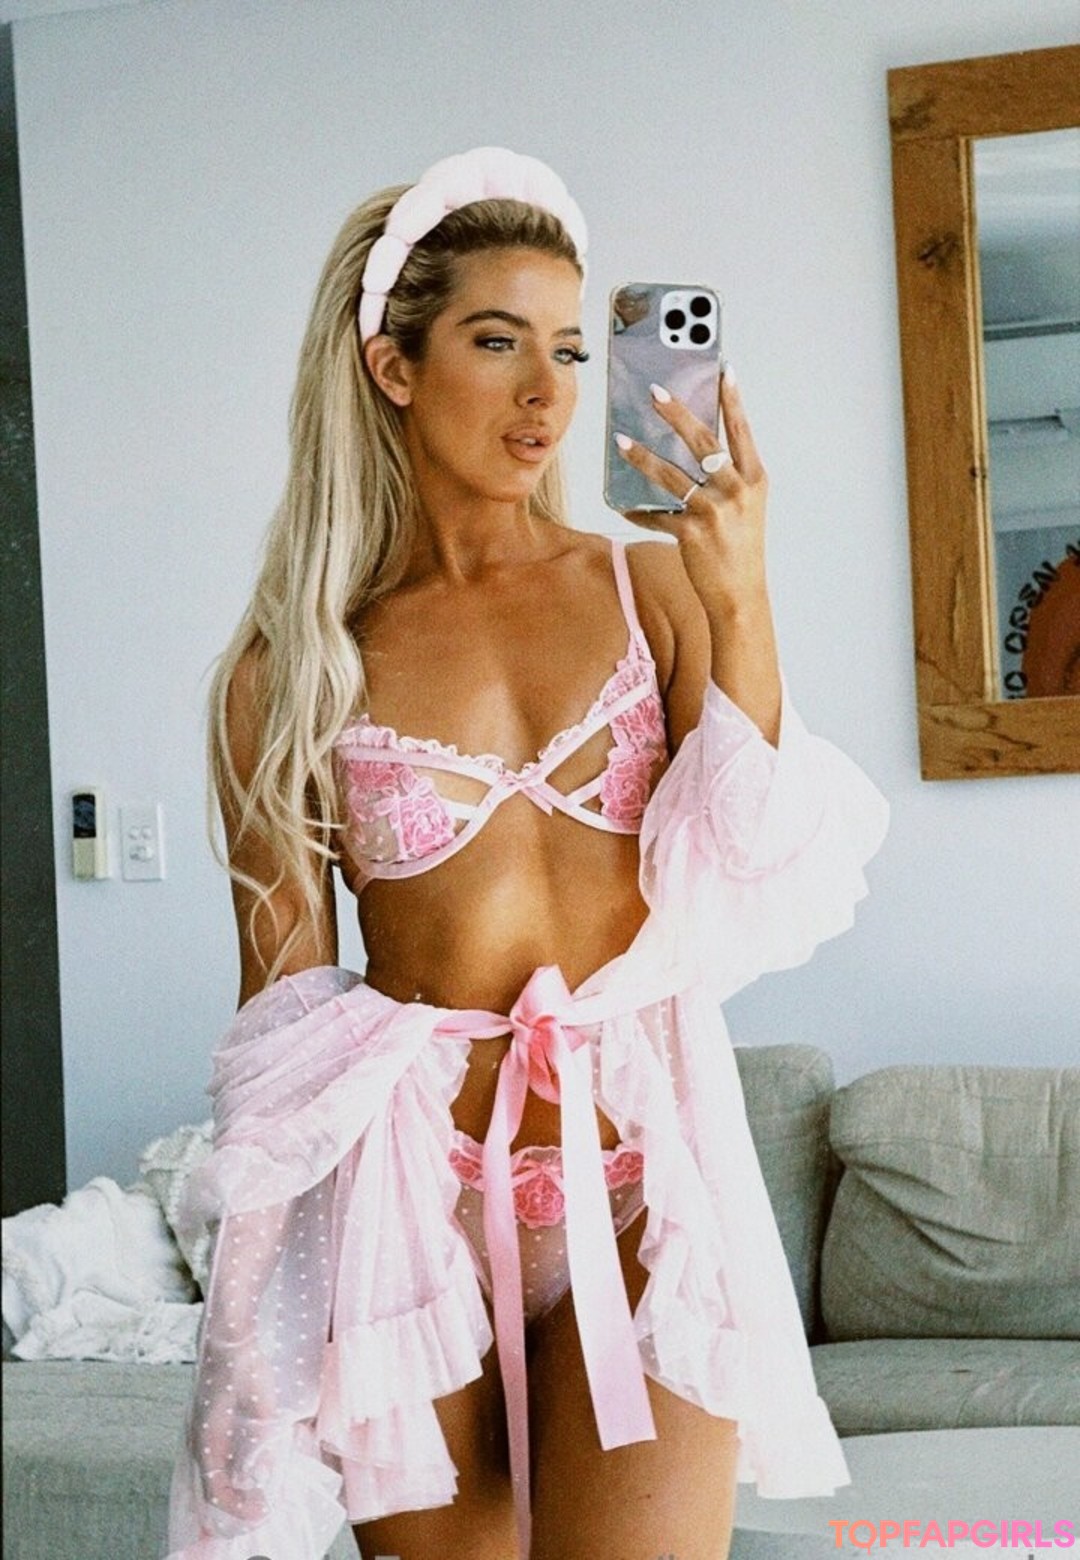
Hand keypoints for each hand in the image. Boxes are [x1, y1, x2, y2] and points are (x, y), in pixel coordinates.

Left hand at [614, 368, 768, 612]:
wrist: (741, 594)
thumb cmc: (742, 549)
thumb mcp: (746, 508)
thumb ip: (728, 478)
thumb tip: (696, 451)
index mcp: (755, 480)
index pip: (740, 431)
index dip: (732, 400)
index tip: (723, 370)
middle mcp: (737, 491)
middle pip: (702, 442)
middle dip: (676, 413)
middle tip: (654, 392)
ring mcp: (714, 512)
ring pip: (671, 475)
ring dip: (642, 456)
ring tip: (622, 441)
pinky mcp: (691, 533)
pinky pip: (657, 515)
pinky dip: (637, 512)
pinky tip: (622, 506)